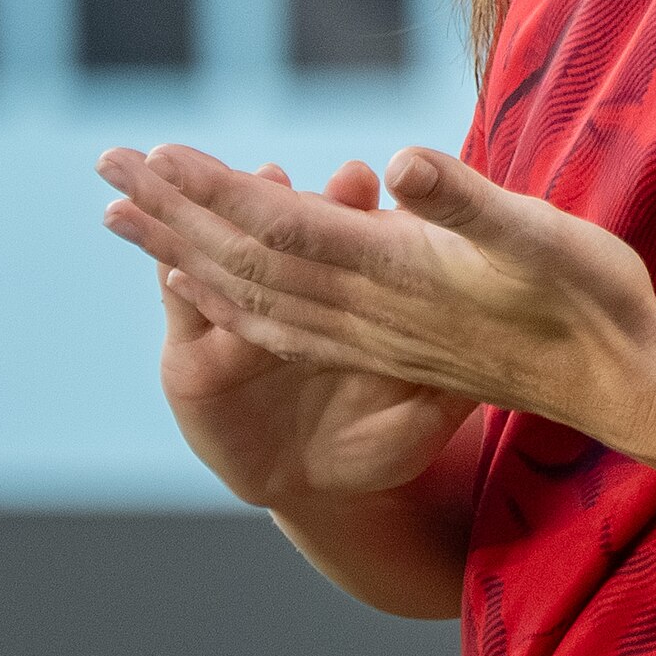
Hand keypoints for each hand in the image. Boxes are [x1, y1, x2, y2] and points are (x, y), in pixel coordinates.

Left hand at [97, 142, 655, 472]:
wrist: (616, 382)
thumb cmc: (590, 298)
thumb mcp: (540, 233)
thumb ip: (466, 200)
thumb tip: (397, 161)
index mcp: (393, 269)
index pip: (279, 225)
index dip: (216, 188)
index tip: (156, 150)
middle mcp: (365, 308)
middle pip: (244, 258)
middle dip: (171, 209)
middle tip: (105, 163)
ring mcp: (368, 333)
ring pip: (249, 292)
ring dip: (180, 251)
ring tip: (123, 216)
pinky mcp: (380, 347)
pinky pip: (278, 324)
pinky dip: (225, 299)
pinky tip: (200, 285)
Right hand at [103, 156, 468, 509]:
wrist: (325, 491)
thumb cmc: (386, 441)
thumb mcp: (427, 411)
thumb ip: (454, 379)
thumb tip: (504, 341)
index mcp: (348, 289)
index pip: (348, 235)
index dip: (349, 207)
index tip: (358, 180)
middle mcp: (289, 291)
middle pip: (265, 227)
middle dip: (251, 187)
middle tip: (264, 167)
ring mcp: (237, 323)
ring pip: (211, 253)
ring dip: (186, 209)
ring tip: (164, 164)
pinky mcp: (195, 360)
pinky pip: (184, 309)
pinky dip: (170, 277)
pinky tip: (150, 243)